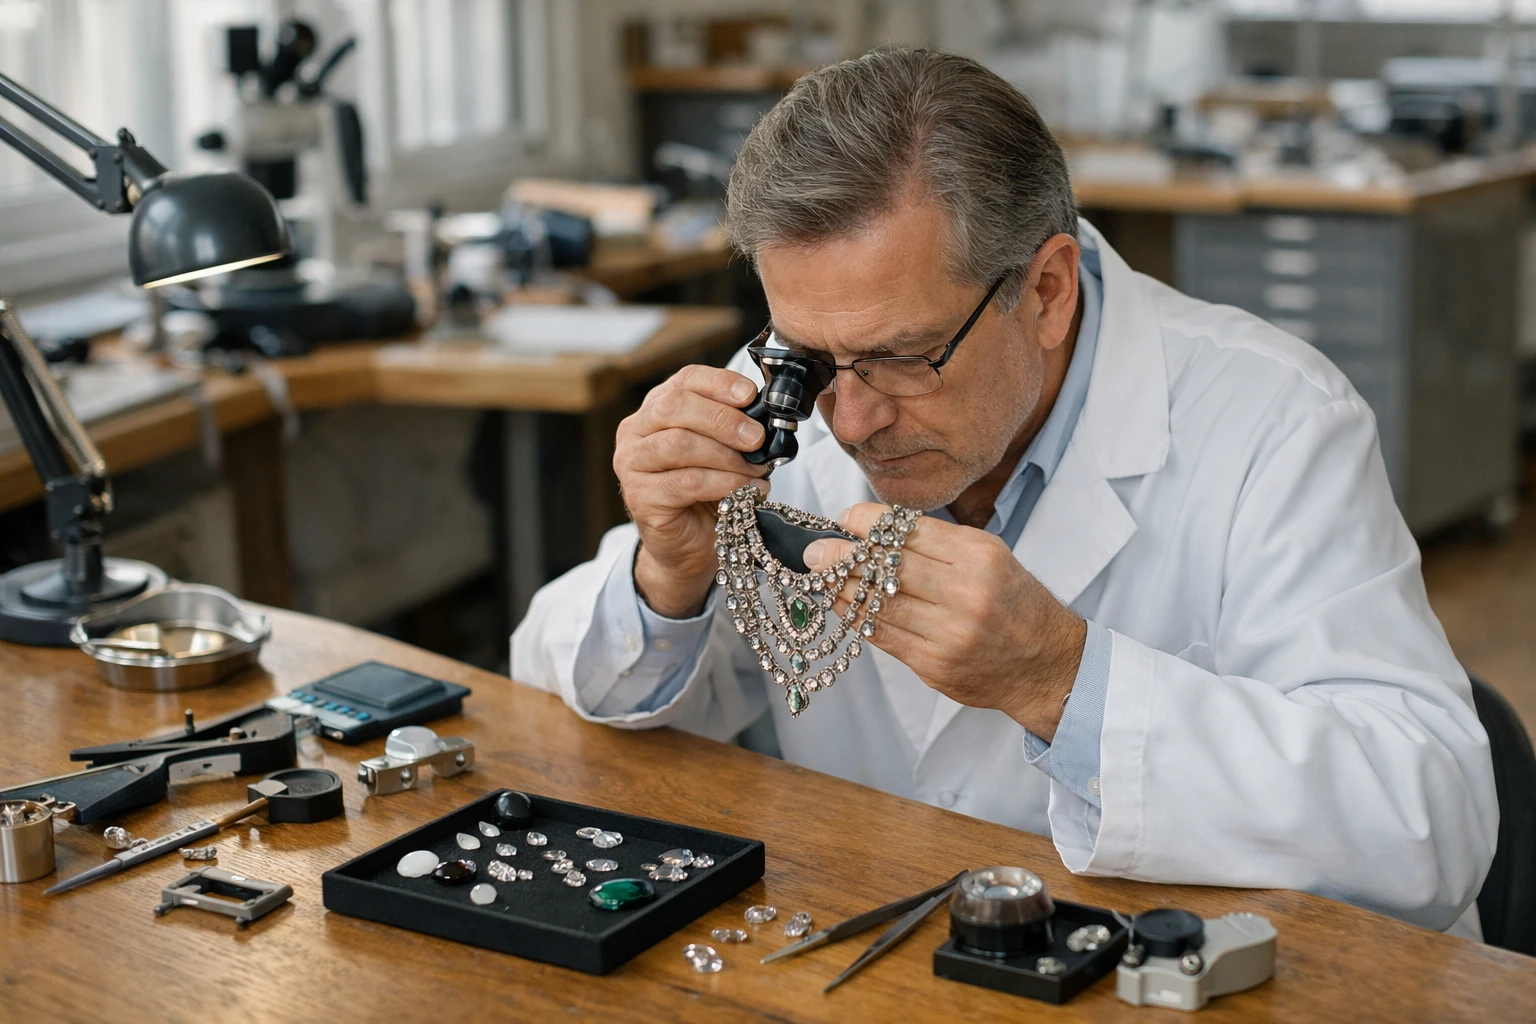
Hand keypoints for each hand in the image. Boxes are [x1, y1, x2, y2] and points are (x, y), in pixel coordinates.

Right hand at [614, 364, 769, 617]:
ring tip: (758, 470)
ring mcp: (631, 464)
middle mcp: (636, 432)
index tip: (750, 395)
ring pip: (679, 444)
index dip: (718, 383)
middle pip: (675, 407)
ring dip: (727, 456)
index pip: (684, 380)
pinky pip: (686, 482)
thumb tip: (768, 419)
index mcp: (656, 410)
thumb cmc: (708, 493)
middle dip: (723, 419)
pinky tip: (747, 491)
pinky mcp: (640, 497)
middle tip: (757, 438)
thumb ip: (735, 429)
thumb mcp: (723, 451)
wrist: (689, 546)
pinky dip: (723, 484)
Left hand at [804, 504, 1086, 739]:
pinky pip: (882, 637)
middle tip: (813, 551)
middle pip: (885, 568)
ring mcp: (948, 634)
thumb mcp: (989, 557)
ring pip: (876, 605)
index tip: (844, 518)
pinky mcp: (934, 665)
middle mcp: (965, 594)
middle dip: (841, 557)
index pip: (908, 532)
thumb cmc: (1014, 602)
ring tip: (818, 577)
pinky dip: (856, 619)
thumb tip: (874, 531)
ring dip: (839, 590)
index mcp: (979, 556)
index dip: (866, 523)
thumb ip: (936, 544)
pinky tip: (841, 606)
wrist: (1046, 663)